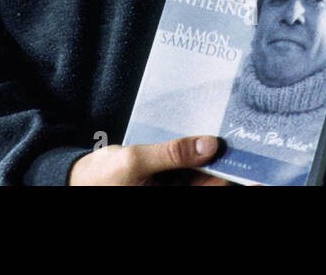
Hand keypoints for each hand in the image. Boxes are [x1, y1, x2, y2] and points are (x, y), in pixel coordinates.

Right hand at [67, 136, 236, 185]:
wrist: (75, 180)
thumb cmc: (100, 178)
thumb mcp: (135, 161)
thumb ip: (173, 153)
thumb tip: (210, 144)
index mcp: (170, 200)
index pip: (213, 186)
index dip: (233, 173)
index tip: (250, 158)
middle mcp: (174, 194)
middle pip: (209, 178)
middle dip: (220, 158)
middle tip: (236, 131)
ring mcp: (170, 188)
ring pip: (198, 170)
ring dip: (207, 152)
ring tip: (221, 125)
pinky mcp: (164, 180)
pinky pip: (184, 166)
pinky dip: (190, 151)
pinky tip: (197, 132)